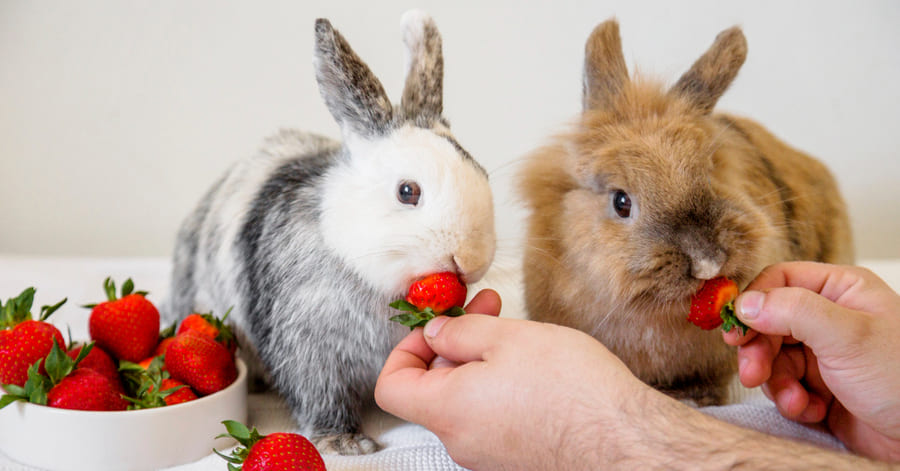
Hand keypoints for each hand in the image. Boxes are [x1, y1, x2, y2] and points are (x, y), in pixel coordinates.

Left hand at [375, 289, 647, 469]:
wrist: (626, 441)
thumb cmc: (574, 392)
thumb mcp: (510, 338)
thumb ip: (461, 332)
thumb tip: (437, 333)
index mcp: (447, 410)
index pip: (391, 386)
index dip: (405, 350)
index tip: (433, 328)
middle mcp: (460, 441)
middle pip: (431, 392)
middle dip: (454, 345)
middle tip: (485, 312)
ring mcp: (487, 456)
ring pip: (465, 403)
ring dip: (481, 364)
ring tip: (517, 336)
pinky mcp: (515, 459)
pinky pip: (492, 420)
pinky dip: (500, 390)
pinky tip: (534, 368)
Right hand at [723, 261, 899, 461]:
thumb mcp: (847, 336)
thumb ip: (793, 311)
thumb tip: (744, 304)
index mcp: (841, 290)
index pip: (778, 281)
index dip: (753, 304)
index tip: (735, 331)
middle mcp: (830, 317)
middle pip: (768, 322)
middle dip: (759, 351)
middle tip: (752, 374)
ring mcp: (824, 353)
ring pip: (772, 358)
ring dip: (776, 383)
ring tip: (794, 401)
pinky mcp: (821, 387)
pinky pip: (785, 387)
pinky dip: (791, 402)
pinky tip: (812, 411)